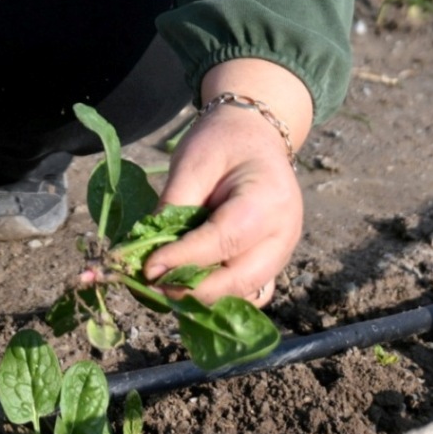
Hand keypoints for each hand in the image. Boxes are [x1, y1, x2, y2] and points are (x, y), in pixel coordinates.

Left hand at [140, 59, 309, 306]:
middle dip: (193, 290)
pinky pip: (252, 292)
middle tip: (153, 285)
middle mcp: (284, 232)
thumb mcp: (192, 162)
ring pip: (245, 292)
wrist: (254, 136)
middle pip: (239, 279)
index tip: (148, 269)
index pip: (223, 241)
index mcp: (268, 199)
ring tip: (167, 286)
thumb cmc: (223, 143)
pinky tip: (193, 285)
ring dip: (205, 297)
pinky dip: (223, 295)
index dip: (183, 260)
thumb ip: (174, 206)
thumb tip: (147, 252)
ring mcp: (285, 251)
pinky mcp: (276, 262)